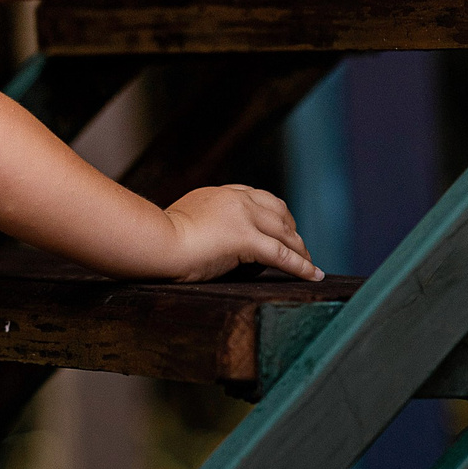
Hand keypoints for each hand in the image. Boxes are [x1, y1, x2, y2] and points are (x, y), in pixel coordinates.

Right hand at [160, 185, 321, 280]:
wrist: (154, 242)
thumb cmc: (158, 239)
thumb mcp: (182, 221)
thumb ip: (199, 223)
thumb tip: (201, 239)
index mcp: (219, 194)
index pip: (256, 198)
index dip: (274, 214)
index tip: (281, 227)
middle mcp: (236, 199)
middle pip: (278, 211)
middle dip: (292, 230)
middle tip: (300, 248)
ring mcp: (243, 217)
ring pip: (284, 233)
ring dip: (301, 249)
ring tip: (310, 264)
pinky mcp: (247, 239)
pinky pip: (282, 255)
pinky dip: (301, 266)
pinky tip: (313, 274)